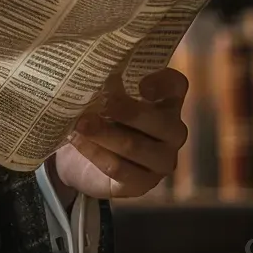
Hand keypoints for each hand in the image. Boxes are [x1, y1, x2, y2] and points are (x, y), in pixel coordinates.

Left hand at [52, 66, 189, 199]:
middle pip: (161, 122)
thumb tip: (92, 68)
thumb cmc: (97, 117)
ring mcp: (161, 160)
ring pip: (135, 146)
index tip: (140, 84)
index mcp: (165, 102)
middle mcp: (171, 131)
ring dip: (104, 133)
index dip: (163, 83)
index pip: (176, 86)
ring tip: (79, 123)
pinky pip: (119, 168)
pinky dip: (95, 152)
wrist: (76, 159)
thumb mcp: (101, 96)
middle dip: (126, 112)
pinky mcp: (142, 183)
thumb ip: (105, 83)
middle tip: (99, 103)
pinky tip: (77, 140)